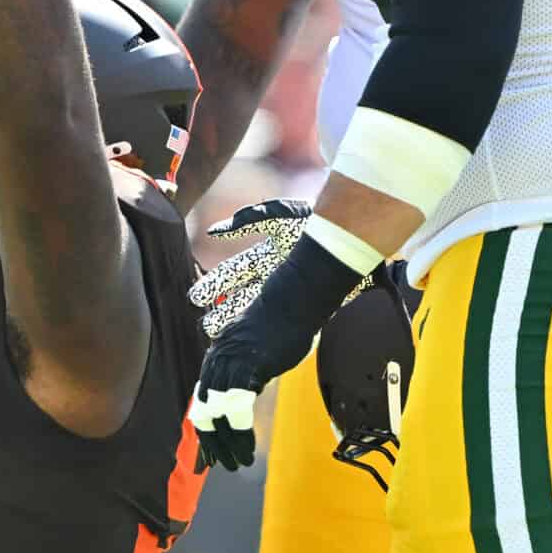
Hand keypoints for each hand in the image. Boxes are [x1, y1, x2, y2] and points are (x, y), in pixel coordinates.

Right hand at [188, 199, 313, 341]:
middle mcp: (274, 274)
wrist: (353, 234)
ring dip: (240, 322)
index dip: (214, 285)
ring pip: (257, 310)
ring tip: (223, 337)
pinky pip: (282, 318)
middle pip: (242, 295)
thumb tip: (215, 231)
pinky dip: (264, 327)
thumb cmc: (316, 220)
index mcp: (265, 255)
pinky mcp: (308, 301)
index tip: (197, 299)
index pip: (233, 273)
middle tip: (208, 327)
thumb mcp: (279, 215)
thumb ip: (248, 219)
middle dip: (223, 310)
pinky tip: (251, 336)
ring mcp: (290, 288)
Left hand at [192, 230, 368, 472]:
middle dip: (210, 442)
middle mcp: (217, 359)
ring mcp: (230, 363)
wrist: (296, 297)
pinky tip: (247, 448)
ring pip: (217, 414)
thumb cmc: (285, 321)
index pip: (201, 398)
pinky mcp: (248, 368)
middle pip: (202, 410)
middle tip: (218, 464)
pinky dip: (240, 433)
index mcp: (218, 355)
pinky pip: (237, 409)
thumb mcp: (259, 349)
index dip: (204, 427)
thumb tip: (245, 393)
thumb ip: (247, 371)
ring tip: (236, 463)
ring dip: (227, 444)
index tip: (207, 450)